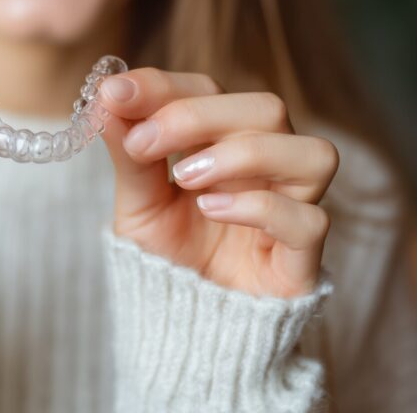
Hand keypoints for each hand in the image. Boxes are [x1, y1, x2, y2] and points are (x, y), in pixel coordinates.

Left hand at [98, 68, 338, 297]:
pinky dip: (260, 206)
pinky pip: (309, 220)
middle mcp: (266, 168)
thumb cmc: (165, 259)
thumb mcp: (136, 201)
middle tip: (144, 143)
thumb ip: (128, 151)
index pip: (209, 90)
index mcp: (223, 144)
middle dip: (198, 115)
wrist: (180, 332)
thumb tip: (106, 96)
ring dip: (241, 154)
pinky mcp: (302, 262)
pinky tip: (212, 211)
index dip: (164, 85)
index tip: (115, 92)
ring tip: (185, 179)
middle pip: (266, 108)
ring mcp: (291, 210)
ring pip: (310, 153)